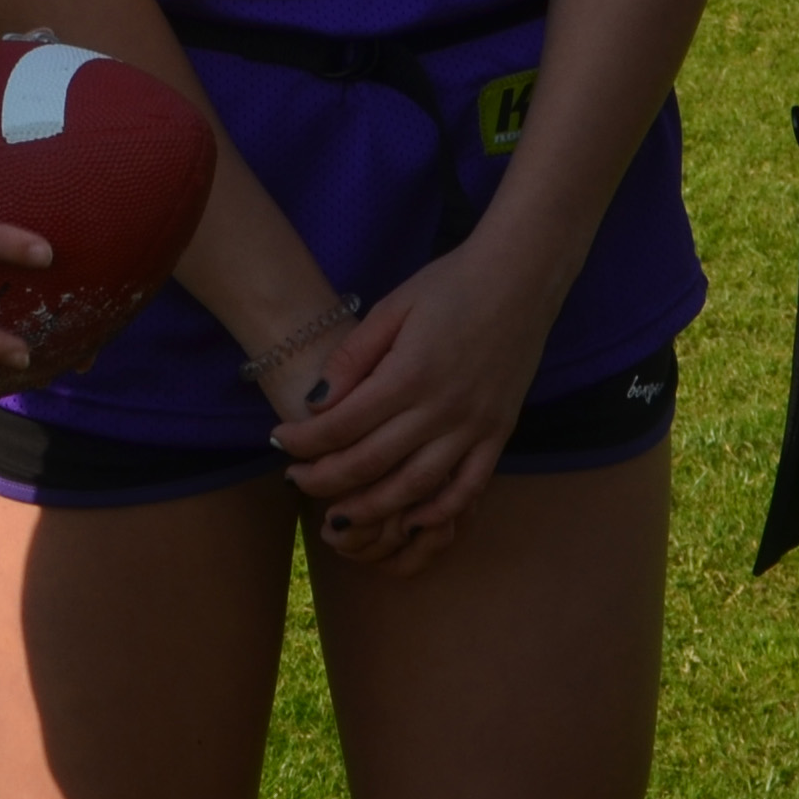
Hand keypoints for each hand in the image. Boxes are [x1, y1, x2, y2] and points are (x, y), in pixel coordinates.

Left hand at [267, 234, 566, 575]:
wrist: (520, 277)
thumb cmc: (450, 285)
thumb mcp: (392, 307)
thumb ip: (353, 356)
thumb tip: (317, 402)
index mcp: (410, 373)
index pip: (343, 424)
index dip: (304, 439)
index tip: (278, 441)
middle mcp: (442, 408)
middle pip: (372, 463)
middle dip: (324, 479)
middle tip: (294, 480)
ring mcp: (474, 427)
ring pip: (415, 487)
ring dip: (372, 509)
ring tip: (338, 515)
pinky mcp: (498, 434)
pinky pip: (469, 488)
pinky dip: (438, 513)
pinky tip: (410, 522)